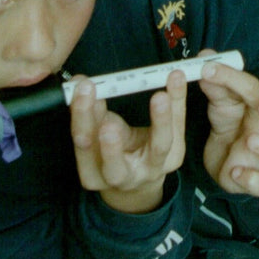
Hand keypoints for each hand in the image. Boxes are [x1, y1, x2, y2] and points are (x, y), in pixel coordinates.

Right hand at [69, 69, 187, 212]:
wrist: (140, 174)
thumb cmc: (115, 147)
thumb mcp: (99, 131)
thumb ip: (91, 109)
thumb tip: (79, 81)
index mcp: (92, 173)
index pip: (84, 145)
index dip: (82, 116)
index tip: (85, 88)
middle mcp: (121, 179)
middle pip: (114, 166)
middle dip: (111, 146)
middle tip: (108, 123)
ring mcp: (151, 170)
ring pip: (158, 147)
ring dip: (160, 120)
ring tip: (159, 97)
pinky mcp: (174, 157)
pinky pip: (178, 127)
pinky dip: (178, 101)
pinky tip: (176, 80)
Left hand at [198, 52, 258, 196]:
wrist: (220, 154)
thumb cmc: (229, 120)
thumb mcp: (220, 98)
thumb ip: (215, 80)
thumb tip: (204, 57)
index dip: (240, 81)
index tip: (212, 71)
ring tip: (250, 140)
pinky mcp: (254, 183)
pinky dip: (253, 180)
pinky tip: (235, 171)